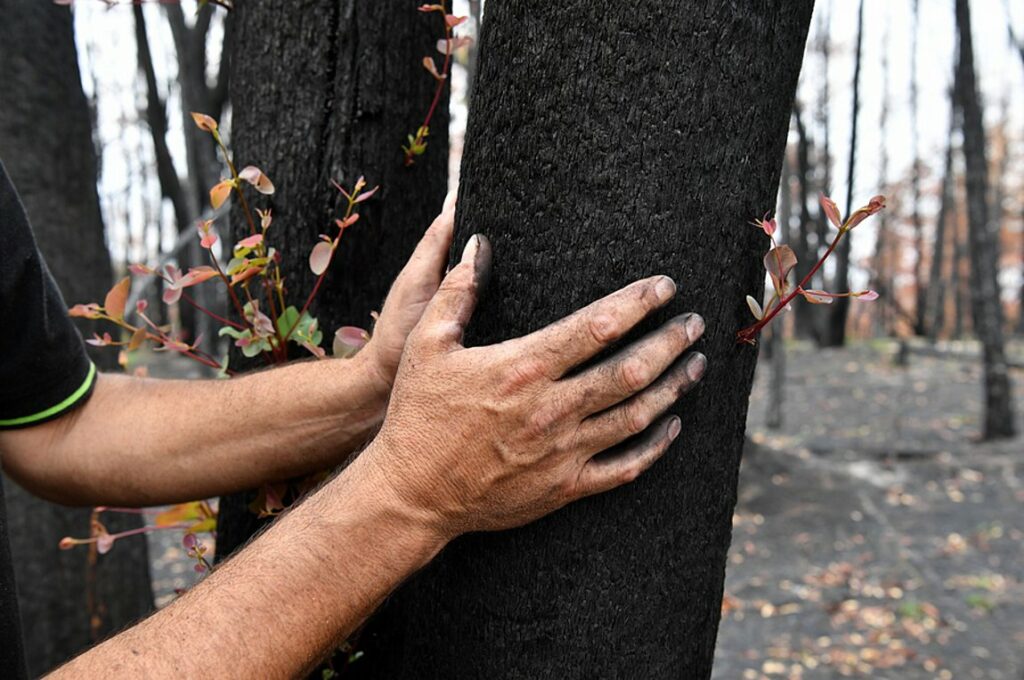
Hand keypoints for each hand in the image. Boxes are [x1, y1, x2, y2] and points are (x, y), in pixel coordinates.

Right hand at [361, 233, 706, 538]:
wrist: (412, 493)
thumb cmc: (417, 415)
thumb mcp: (426, 344)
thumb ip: (457, 291)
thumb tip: (478, 243)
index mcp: (523, 368)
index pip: (597, 325)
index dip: (638, 301)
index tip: (665, 286)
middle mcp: (552, 409)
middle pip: (630, 370)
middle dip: (671, 342)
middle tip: (695, 323)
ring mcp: (563, 452)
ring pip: (636, 416)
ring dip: (674, 387)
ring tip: (696, 364)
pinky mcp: (565, 487)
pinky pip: (624, 467)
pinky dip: (655, 447)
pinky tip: (672, 425)